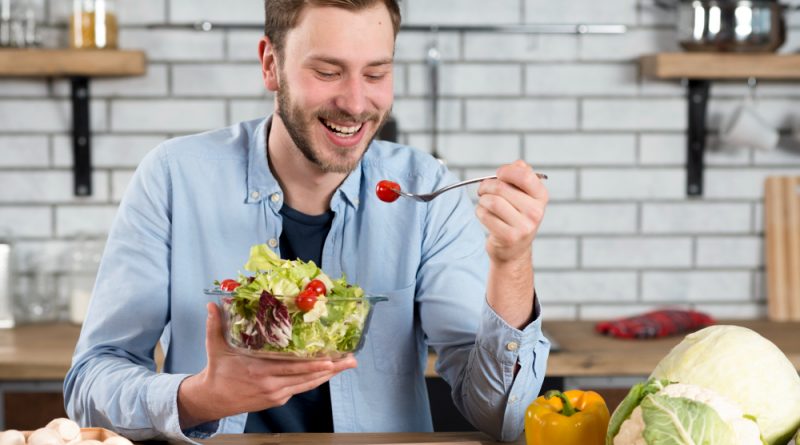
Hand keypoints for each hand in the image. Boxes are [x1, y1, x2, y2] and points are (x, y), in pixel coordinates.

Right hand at [177, 303, 356, 428]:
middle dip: (331, 369)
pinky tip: (328, 372)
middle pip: (306, 376)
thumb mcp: (216, 347)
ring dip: (329, 375)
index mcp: (258, 370)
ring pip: (307, 384)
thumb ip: (215, 324)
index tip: (330, 359)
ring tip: (347, 365)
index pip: (290, 367)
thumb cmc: (218, 371)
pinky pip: (301, 388)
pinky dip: (315, 380)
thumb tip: (211, 303)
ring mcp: (276, 393)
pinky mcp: (278, 399)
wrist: (213, 399)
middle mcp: (271, 384)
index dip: (312, 365)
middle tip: (350, 360)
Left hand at [476, 160, 547, 264]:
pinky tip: (484, 215)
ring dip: (482, 200)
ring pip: (492, 201)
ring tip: (484, 203)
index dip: (506, 171)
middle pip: (501, 187)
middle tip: (483, 190)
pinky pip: (485, 215)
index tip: (498, 175)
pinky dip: (480, 212)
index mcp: (541, 196)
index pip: (525, 175)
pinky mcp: (509, 237)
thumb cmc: (515, 217)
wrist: (513, 250)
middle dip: (486, 186)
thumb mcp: (523, 195)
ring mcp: (524, 226)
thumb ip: (521, 175)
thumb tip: (518, 164)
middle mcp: (536, 212)